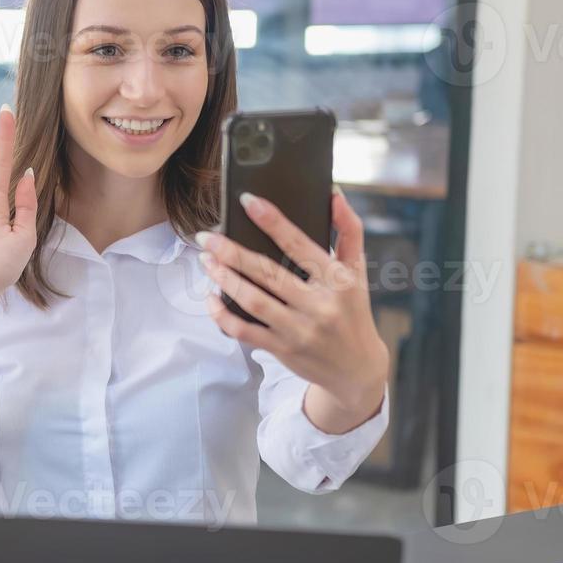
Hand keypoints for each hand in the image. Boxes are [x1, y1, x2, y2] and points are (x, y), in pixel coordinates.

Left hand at [197, 190, 388, 430]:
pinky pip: (245, 332)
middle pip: (268, 273)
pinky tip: (211, 298)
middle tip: (206, 237)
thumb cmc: (352, 310)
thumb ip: (348, 230)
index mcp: (338, 280)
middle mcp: (319, 306)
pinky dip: (223, 315)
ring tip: (206, 261)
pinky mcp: (283, 350)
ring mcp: (299, 330)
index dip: (273, 221)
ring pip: (253, 301)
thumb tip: (334, 193)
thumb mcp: (356, 271)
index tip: (247, 201)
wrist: (357, 368)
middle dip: (232, 253)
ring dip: (225, 279)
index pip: (300, 244)